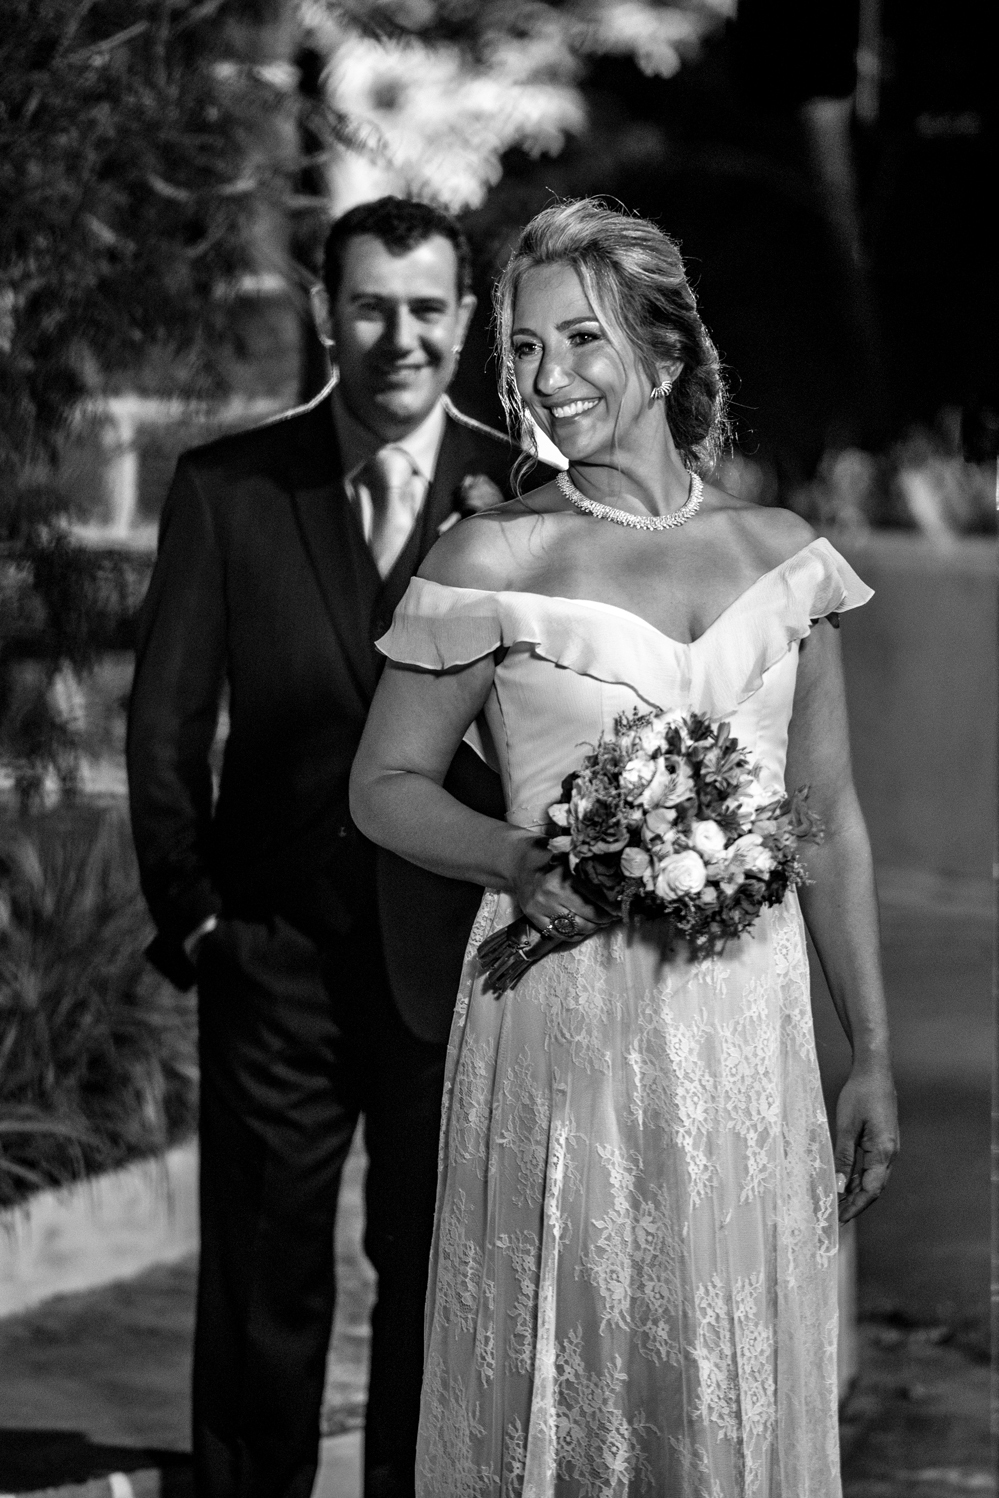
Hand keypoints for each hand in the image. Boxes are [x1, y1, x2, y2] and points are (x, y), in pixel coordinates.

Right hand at [509, 836, 615, 946]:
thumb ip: (588, 868)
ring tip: (599, 923)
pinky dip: (575, 935)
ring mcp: (541, 906)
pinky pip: (560, 934)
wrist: (518, 861)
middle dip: (605, 919)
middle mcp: (552, 892)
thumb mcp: (569, 855)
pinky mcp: (534, 917)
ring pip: (576, 927)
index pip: (596, 897)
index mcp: (564, 874)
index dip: (611, 906)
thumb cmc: (549, 856)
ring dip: (592, 928)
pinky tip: (582, 929)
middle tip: (612, 917)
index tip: (620, 908)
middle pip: (589, 915)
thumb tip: (618, 884)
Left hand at [833, 1059, 898, 1222]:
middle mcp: (890, 1154)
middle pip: (874, 1188)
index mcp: (883, 1151)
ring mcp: (889, 1148)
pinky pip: (873, 1167)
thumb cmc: (860, 1094)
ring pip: (874, 1179)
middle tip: (836, 1218)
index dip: (856, 1207)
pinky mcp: (883, 1142)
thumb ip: (844, 1157)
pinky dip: (860, 1178)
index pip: (871, 1190)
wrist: (874, 1072)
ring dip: (858, 1193)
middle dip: (856, 1204)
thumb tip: (840, 1185)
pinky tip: (847, 1183)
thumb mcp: (846, 1126)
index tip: (840, 1220)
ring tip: (838, 1205)